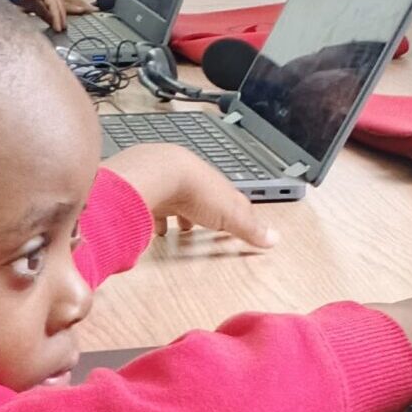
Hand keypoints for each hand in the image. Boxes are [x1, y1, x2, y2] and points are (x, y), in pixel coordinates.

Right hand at [17, 0, 94, 30]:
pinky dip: (56, 15)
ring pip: (61, 0)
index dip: (71, 7)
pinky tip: (58, 25)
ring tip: (69, 25)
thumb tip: (51, 22)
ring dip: (66, 13)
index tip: (80, 15)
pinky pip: (52, 3)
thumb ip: (41, 14)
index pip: (61, 0)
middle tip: (91, 10)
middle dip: (79, 4)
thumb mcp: (29, 9)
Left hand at [102, 143, 276, 248]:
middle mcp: (184, 176)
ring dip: (169, 214)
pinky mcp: (138, 189)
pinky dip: (146, 217)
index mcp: (210, 181)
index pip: (222, 196)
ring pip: (167, 198)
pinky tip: (145, 228)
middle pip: (192, 196)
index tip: (227, 222)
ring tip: (168, 231)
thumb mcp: (230, 213)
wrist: (154, 173)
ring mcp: (159, 181)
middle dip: (193, 212)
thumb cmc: (193, 187)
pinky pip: (144, 204)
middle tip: (191, 228)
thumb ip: (250, 227)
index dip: (225, 210)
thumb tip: (274, 239)